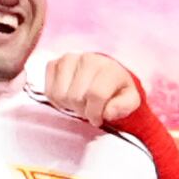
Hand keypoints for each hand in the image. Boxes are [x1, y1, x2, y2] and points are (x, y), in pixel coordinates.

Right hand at [30, 49, 146, 130]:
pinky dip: (58, 100)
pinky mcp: (54, 63)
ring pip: (60, 95)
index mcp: (109, 68)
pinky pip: (49, 91)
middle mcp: (88, 59)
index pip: (95, 94)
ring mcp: (69, 59)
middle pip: (76, 97)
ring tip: (80, 103)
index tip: (97, 119)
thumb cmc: (116, 89)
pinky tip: (69, 97)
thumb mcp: (130, 100)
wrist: (104, 73)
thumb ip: (123, 106)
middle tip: (89, 110)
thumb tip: (107, 112)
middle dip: (82, 110)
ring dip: (69, 105)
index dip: (94, 113)